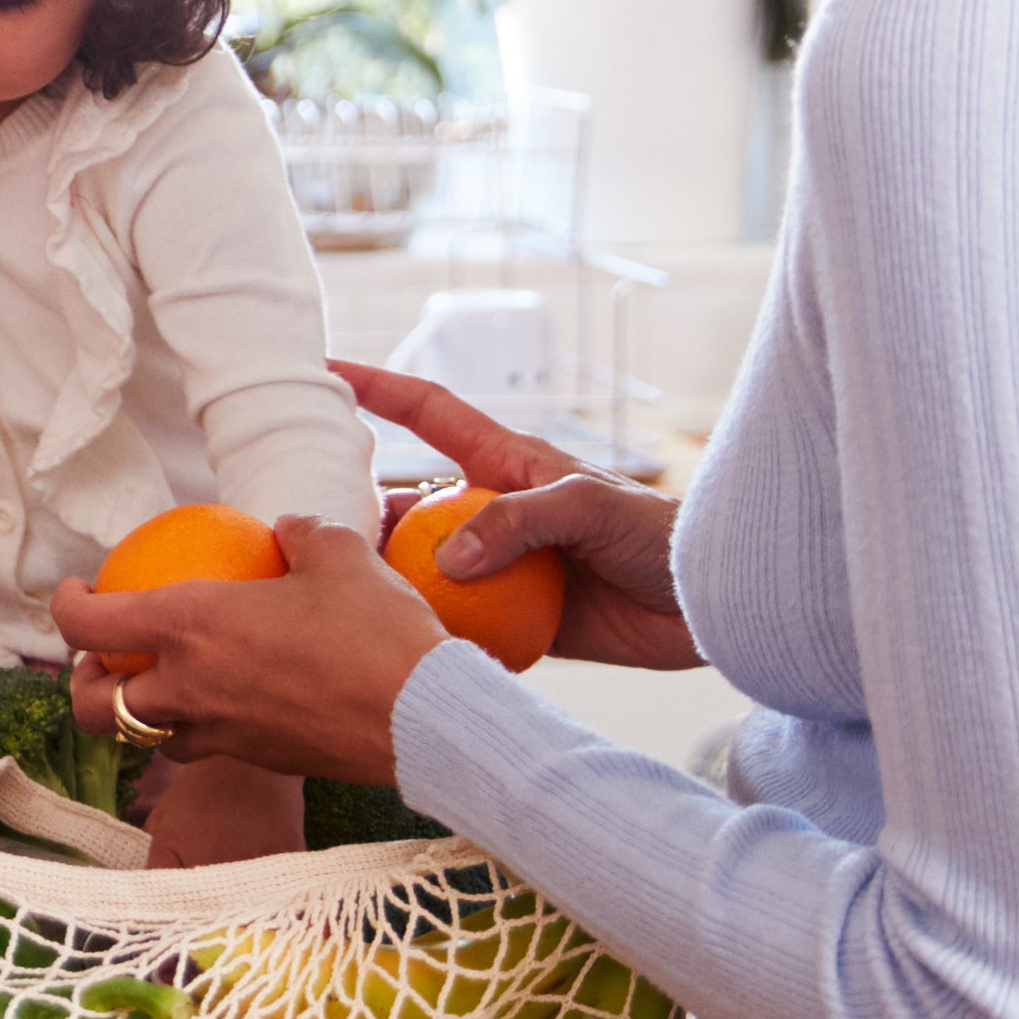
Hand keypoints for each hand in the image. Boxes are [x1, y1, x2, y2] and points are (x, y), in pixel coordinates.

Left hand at [49, 515, 440, 784]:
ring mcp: (222, 733)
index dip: (65, 607)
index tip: (75, 592)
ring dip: (139, 714)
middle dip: (82, 685)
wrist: (424, 717)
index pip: (90, 625)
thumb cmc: (377, 631)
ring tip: (159, 686)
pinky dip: (196, 730)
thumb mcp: (339, 556)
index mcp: (191, 626)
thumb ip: (300, 535)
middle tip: (101, 660)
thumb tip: (286, 530)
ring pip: (146, 738)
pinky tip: (226, 702)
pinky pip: (205, 749)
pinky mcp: (258, 760)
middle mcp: (190, 687)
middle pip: (95, 707)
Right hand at [339, 359, 699, 671]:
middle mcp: (494, 512)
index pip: (430, 413)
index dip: (378, 388)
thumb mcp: (591, 509)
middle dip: (358, 504)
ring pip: (423, 567)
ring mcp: (502, 567)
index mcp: (509, 466)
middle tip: (309, 521)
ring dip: (386, 577)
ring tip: (340, 591)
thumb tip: (448, 557)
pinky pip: (456, 624)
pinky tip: (396, 647)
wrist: (709, 608)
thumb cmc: (662, 537)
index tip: (325, 371)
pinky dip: (427, 633)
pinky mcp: (516, 621)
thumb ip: (519, 522)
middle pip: (408, 500)